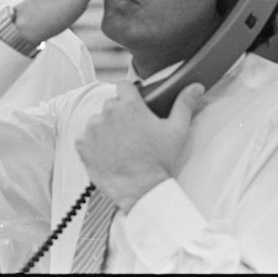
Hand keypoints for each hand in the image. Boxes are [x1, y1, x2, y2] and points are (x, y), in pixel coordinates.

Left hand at [74, 81, 204, 212]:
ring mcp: (92, 128)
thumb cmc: (159, 161)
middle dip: (119, 114)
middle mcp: (108, 112)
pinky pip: (85, 136)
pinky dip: (93, 143)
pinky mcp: (81, 143)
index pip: (124, 86)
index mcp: (130, 105)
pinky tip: (107, 153)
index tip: (133, 105)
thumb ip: (184, 104)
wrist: (141, 190)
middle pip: (111, 104)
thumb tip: (196, 86)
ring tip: (119, 145)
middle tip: (131, 132)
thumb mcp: (177, 131)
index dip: (129, 94)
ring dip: (105, 128)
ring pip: (97, 120)